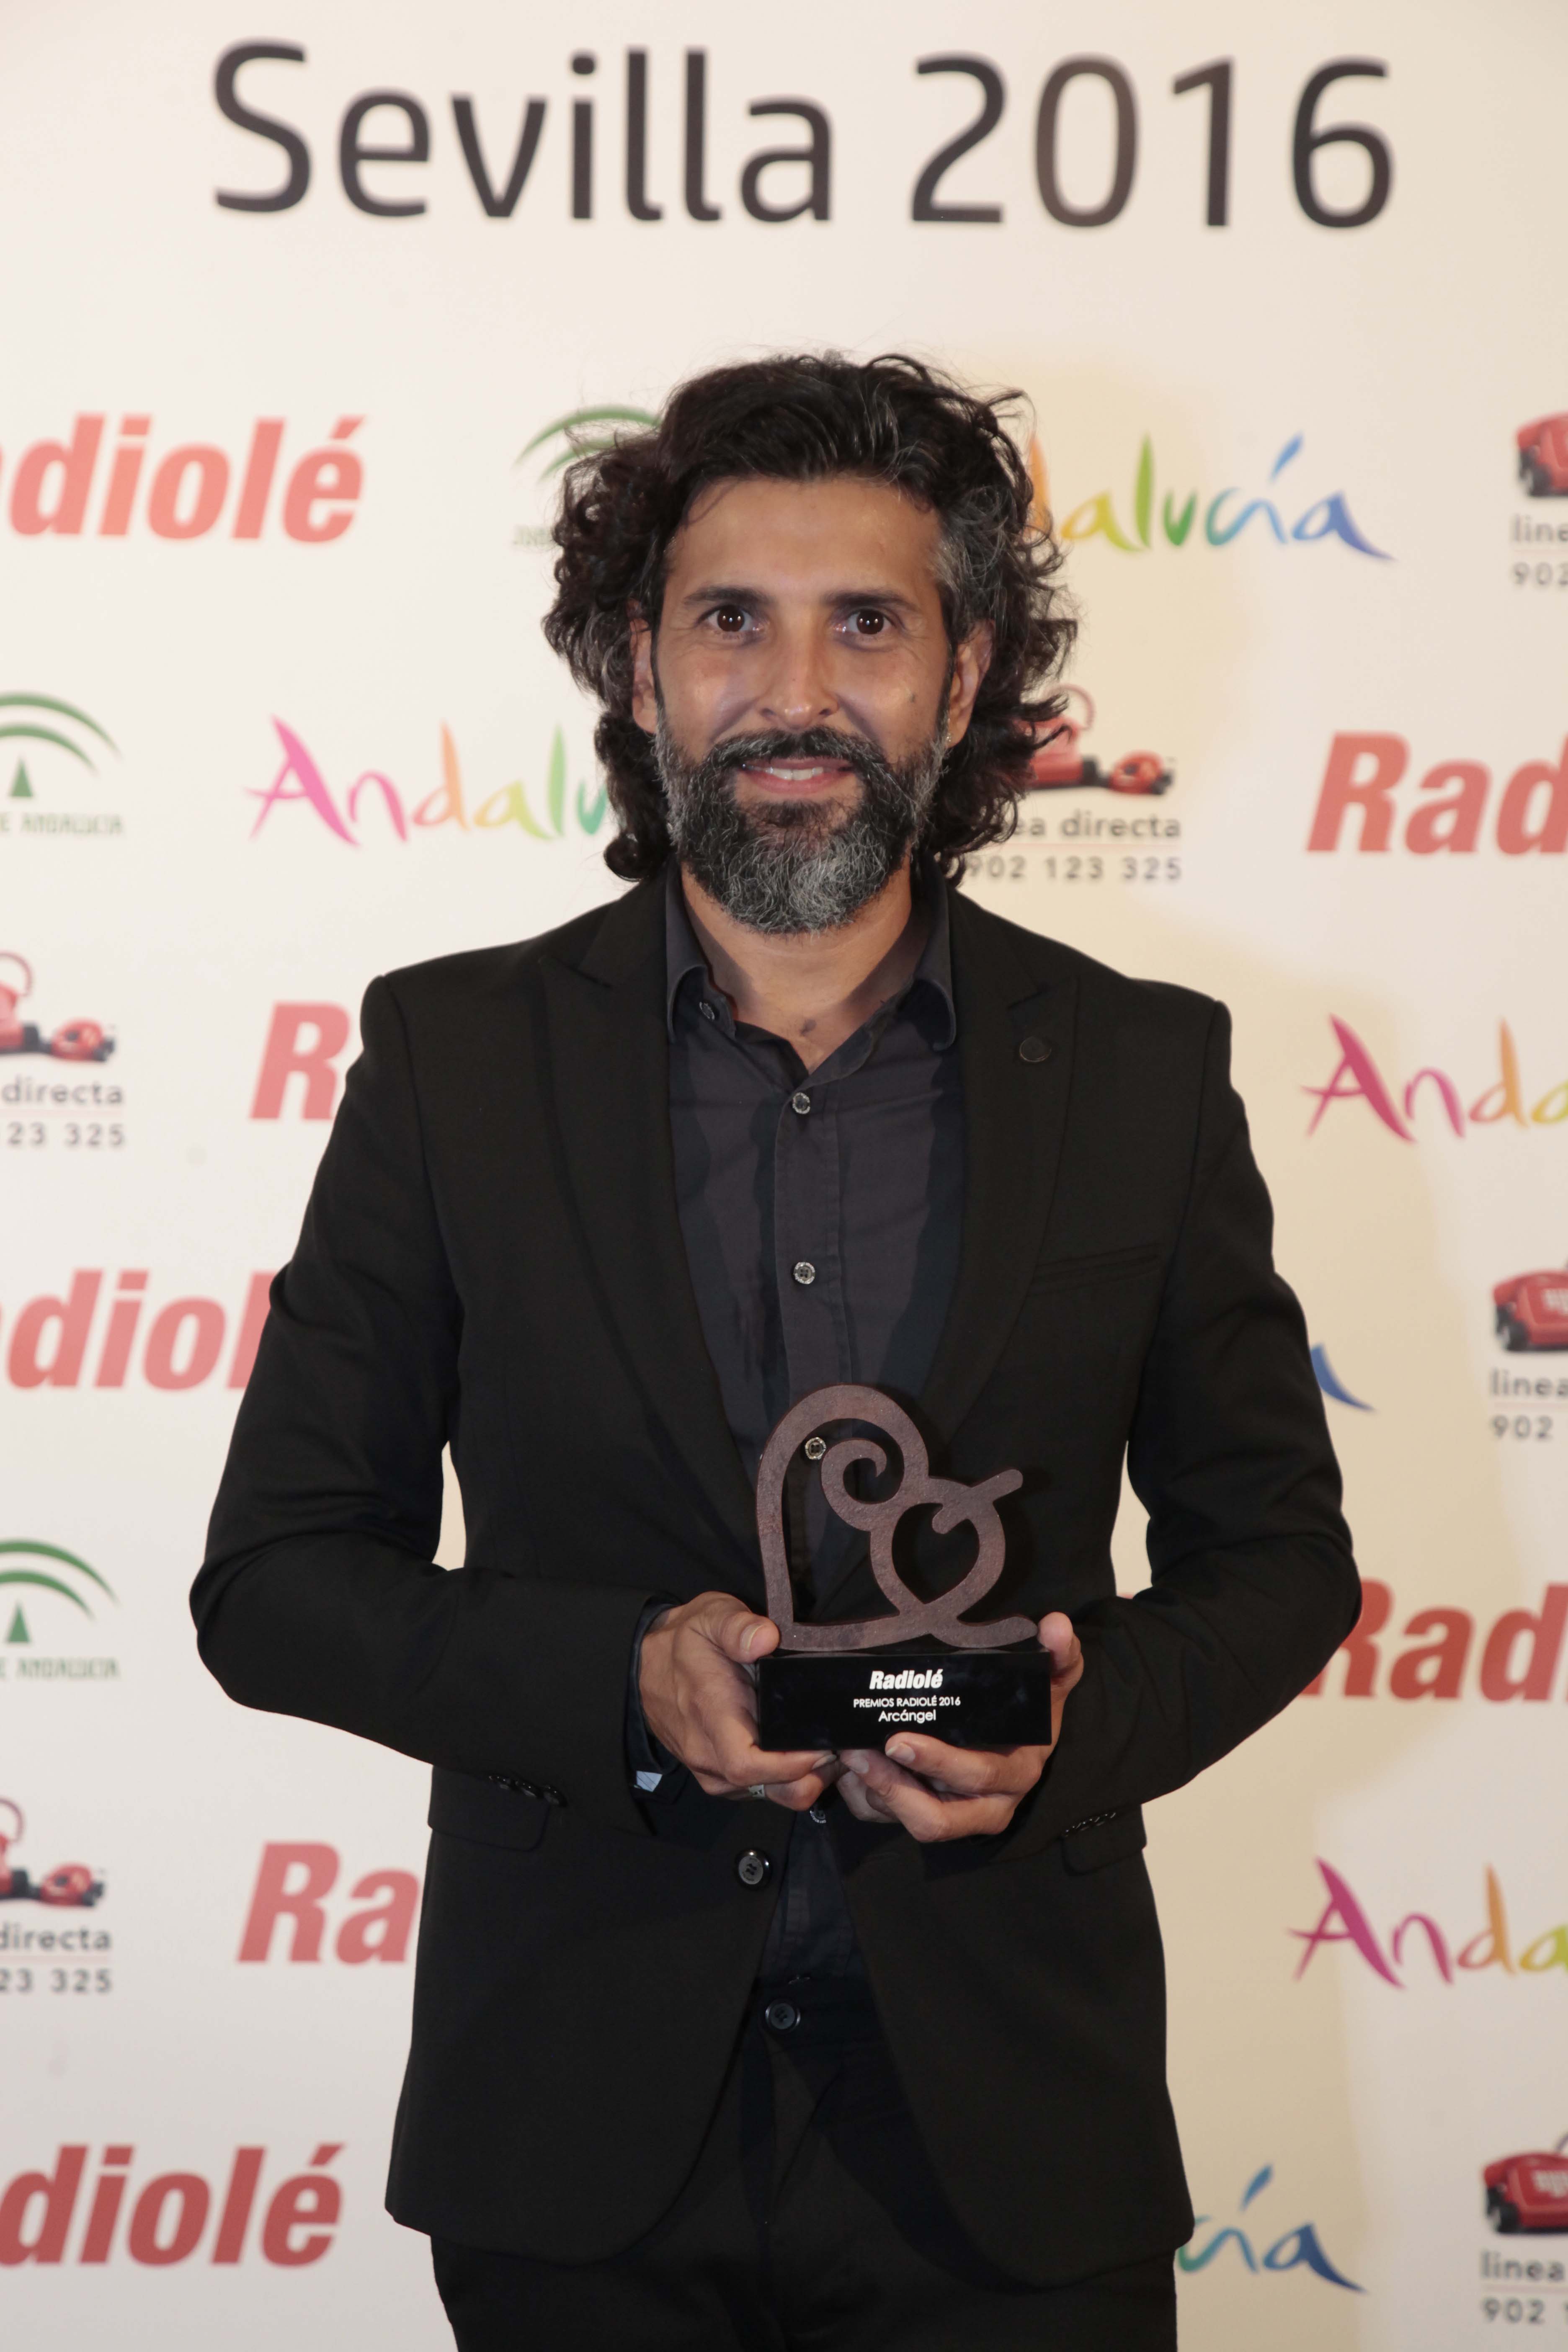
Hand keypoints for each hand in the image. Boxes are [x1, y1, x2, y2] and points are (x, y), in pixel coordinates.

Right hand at [638, 1592, 837, 1809]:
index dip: (791, 1764)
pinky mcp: (720, 1777)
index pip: (747, 1763)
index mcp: (710, 1717)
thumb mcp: (711, 1617)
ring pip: (772, 1795)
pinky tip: (805, 1750)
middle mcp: (709, 1755)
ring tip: (830, 1745)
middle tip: (842, 1743)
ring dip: (807, 1778)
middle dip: (815, 1774)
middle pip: (771, 1789)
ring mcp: (714, 1771)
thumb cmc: (685, 1642)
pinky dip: (790, 1778)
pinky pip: (762, 1790)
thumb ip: (737, 1626)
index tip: (823, 1744)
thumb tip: (766, 1637)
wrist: (648, 1665)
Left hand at [838, 1611, 1082, 1842]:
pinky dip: (863, 1798)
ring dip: (874, 1791)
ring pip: (906, 1821)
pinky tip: (849, 1771)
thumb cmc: (1029, 1713)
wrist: (1021, 1744)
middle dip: (894, 1786)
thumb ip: (1059, 1657)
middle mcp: (986, 1807)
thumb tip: (1057, 1624)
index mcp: (1016, 1775)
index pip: (978, 1776)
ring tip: (850, 1754)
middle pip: (937, 1818)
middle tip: (861, 1750)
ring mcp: (954, 1818)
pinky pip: (886, 1820)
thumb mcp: (1049, 1687)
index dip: (938, 1764)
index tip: (900, 1740)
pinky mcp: (924, 1819)